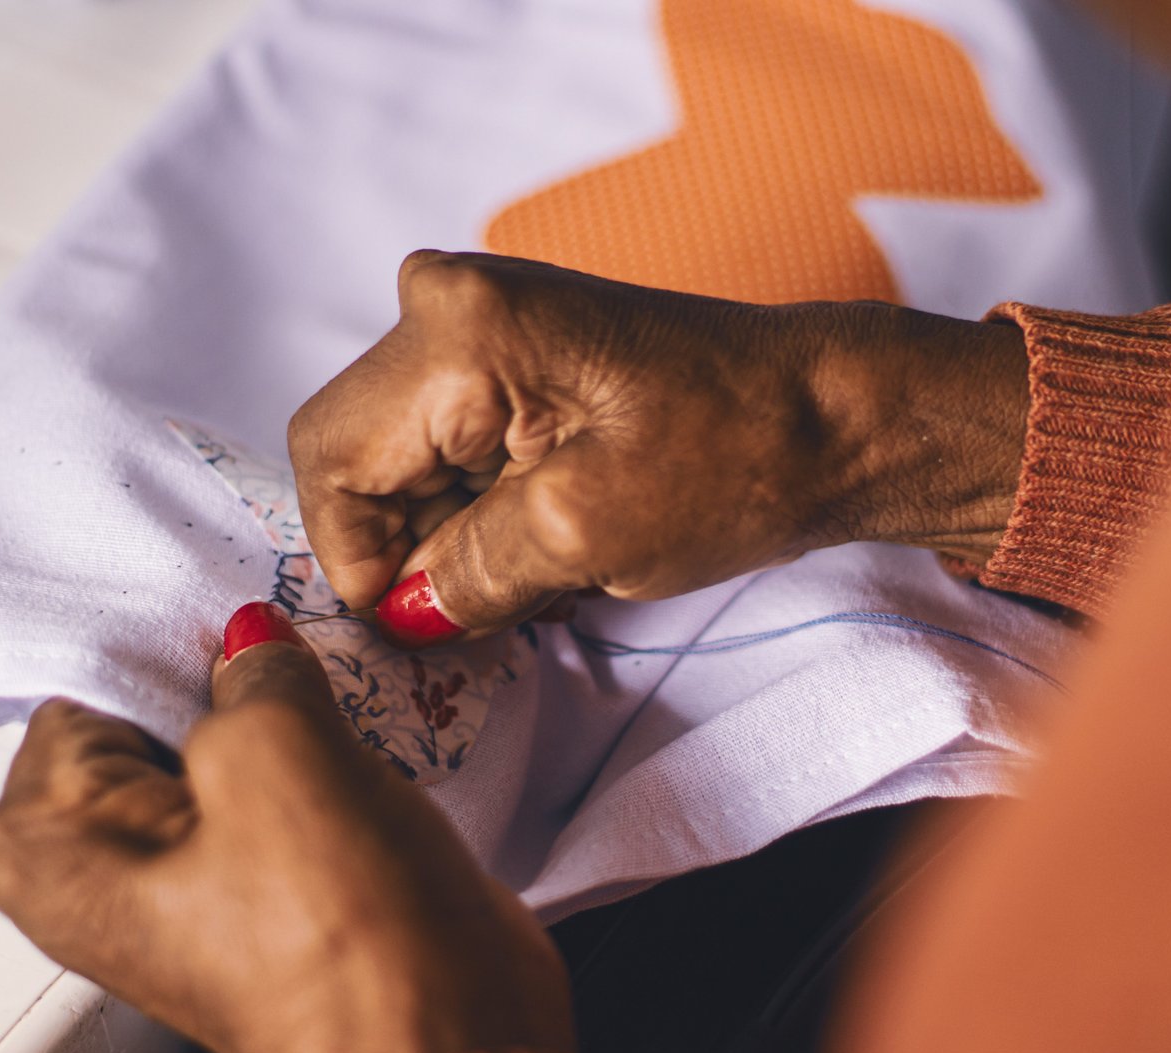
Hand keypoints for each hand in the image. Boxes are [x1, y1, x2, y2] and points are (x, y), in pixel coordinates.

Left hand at [0, 607, 574, 1052]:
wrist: (451, 1040)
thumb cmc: (344, 950)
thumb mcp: (277, 754)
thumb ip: (250, 671)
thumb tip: (257, 645)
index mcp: (52, 844)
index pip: (89, 682)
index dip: (175, 651)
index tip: (245, 638)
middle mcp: (108, 867)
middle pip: (160, 710)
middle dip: (235, 685)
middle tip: (300, 687)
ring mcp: (199, 876)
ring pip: (236, 741)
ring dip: (296, 721)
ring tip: (340, 737)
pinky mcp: (280, 881)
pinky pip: (292, 781)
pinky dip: (331, 759)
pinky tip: (367, 765)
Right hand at [289, 251, 1029, 643]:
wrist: (836, 417)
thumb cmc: (736, 460)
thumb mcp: (585, 538)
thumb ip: (466, 575)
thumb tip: (402, 613)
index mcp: (461, 331)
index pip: (333, 459)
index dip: (359, 560)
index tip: (416, 630)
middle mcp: (455, 304)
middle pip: (368, 456)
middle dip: (412, 549)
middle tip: (485, 614)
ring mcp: (489, 324)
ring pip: (412, 461)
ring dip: (454, 536)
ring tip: (538, 578)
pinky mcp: (523, 355)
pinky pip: (460, 448)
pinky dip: (486, 511)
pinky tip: (547, 546)